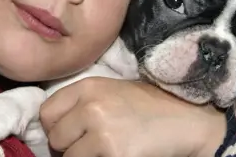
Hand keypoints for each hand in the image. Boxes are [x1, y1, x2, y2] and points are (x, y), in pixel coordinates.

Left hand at [39, 77, 225, 156]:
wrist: (188, 120)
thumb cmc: (151, 106)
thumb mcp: (111, 92)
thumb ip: (82, 104)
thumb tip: (53, 129)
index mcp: (88, 86)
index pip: (46, 113)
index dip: (56, 128)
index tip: (70, 135)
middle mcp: (90, 106)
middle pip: (55, 138)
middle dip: (68, 147)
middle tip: (91, 147)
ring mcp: (101, 130)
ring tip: (106, 151)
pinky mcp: (114, 153)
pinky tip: (118, 155)